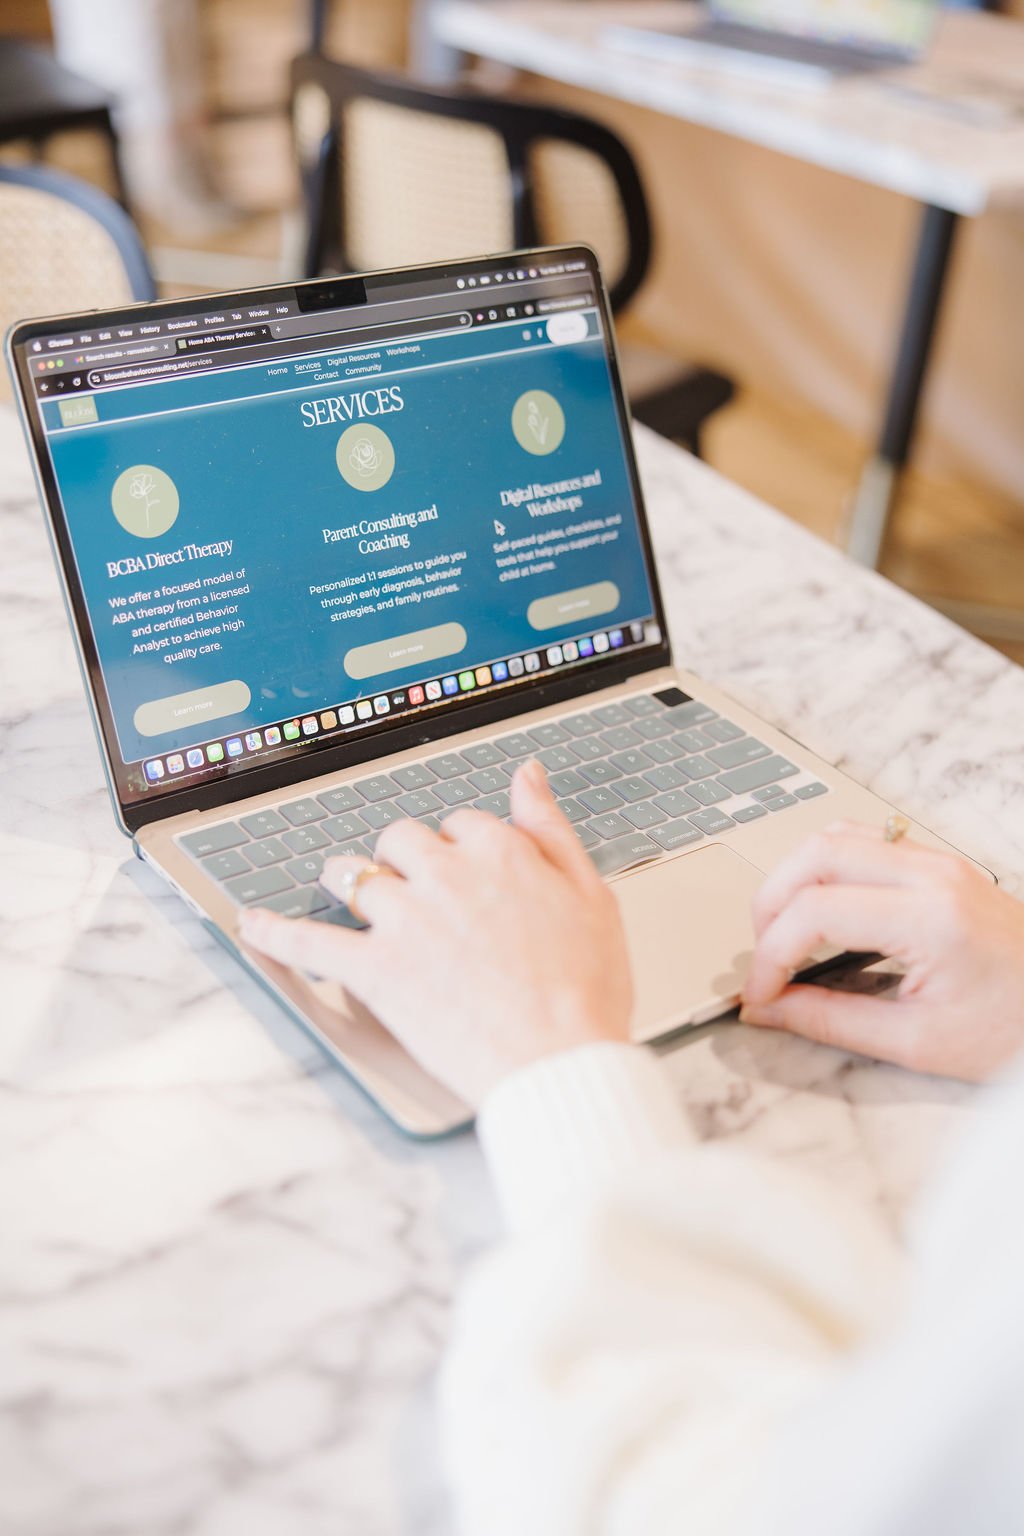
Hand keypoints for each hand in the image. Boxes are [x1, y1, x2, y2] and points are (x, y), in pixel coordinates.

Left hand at [239, 761, 632, 1105]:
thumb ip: (550, 827)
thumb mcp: (591, 894)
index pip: (459, 824)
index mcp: (500, 854)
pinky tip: (253, 924)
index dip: (460, 850)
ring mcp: (405, 921)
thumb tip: (527, 775)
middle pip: (399, 839)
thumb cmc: (586, 990)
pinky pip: (308, 939)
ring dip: (351, 886)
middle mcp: (446, 875)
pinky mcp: (375, 969)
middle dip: (403, 861)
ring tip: (356, 905)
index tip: (465, 876)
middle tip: (417, 896)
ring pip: (352, 876)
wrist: (560, 1062)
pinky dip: (274, 931)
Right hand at [740, 821, 1023, 1080]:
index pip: (816, 912)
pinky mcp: (938, 863)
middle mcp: (933, 874)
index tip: (761, 994)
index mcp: (931, 919)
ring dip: (794, 879)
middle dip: (771, 906)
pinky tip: (821, 909)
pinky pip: (863, 839)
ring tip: (784, 933)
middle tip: (763, 958)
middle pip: (815, 856)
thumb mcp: (917, 1041)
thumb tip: (768, 1010)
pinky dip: (825, 866)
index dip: (770, 955)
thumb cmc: (1013, 1028)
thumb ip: (829, 1021)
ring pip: (834, 836)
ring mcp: (937, 861)